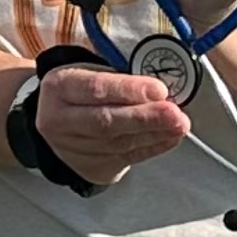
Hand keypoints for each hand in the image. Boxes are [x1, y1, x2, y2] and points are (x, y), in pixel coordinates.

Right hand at [28, 55, 189, 186]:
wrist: (57, 121)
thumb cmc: (79, 89)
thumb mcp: (88, 70)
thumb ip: (118, 75)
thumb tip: (158, 84)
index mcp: (59, 87)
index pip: (94, 88)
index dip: (128, 90)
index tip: (158, 89)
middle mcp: (60, 120)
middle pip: (106, 121)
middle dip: (145, 118)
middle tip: (174, 113)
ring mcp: (74, 148)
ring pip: (119, 143)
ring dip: (155, 133)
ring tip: (179, 124)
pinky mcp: (92, 166)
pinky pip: (127, 158)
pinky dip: (153, 147)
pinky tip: (170, 137)